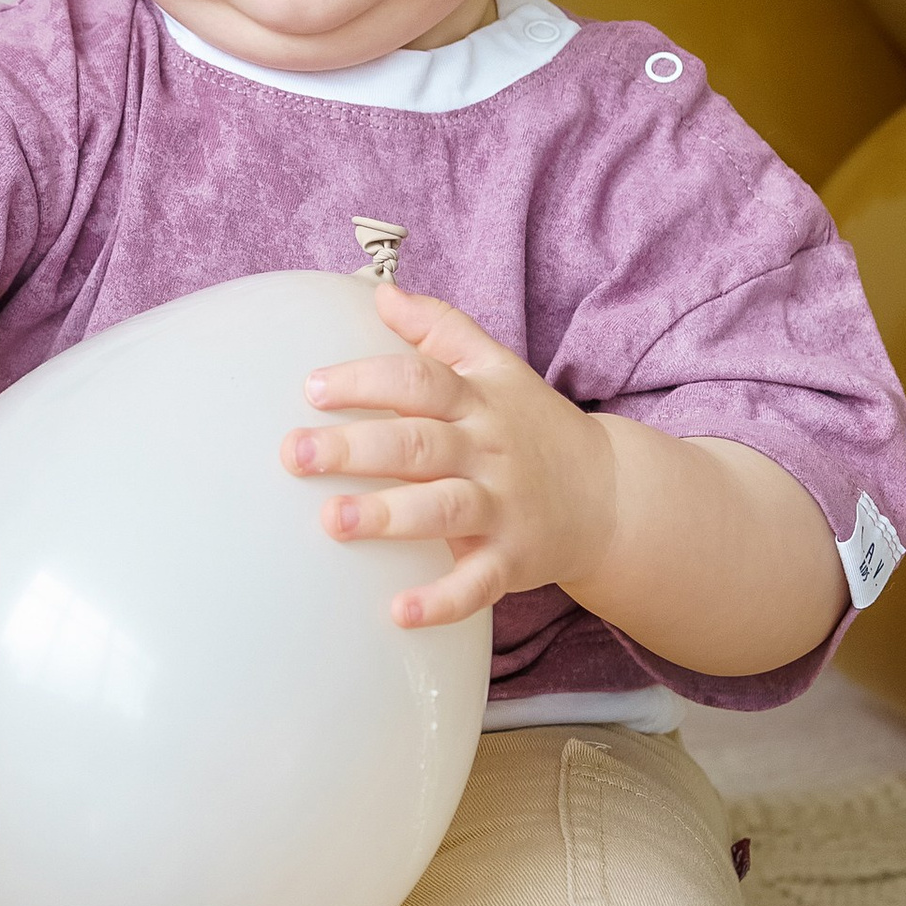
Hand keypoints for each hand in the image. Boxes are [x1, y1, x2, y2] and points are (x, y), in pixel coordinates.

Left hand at [281, 282, 612, 630]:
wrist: (610, 495)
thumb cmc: (532, 427)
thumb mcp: (496, 367)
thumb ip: (440, 329)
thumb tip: (382, 292)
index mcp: (477, 402)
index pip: (419, 381)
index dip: (367, 381)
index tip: (313, 388)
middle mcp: (487, 451)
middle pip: (418, 443)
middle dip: (355, 447)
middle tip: (295, 454)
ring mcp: (502, 507)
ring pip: (443, 509)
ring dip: (388, 515)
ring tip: (332, 520)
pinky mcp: (512, 561)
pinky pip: (476, 584)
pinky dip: (442, 601)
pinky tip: (399, 612)